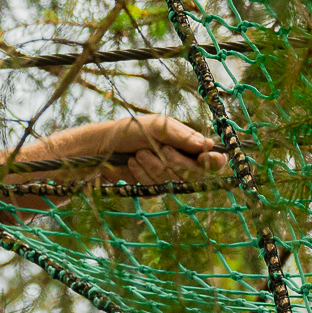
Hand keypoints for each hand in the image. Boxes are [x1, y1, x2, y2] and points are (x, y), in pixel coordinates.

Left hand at [35, 115, 227, 184]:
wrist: (97, 149)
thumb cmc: (126, 132)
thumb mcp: (155, 127)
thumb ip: (181, 136)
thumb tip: (208, 146)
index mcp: (183, 141)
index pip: (210, 156)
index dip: (214, 161)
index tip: (210, 160)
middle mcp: (178, 158)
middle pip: (195, 171)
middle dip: (176, 161)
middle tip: (159, 150)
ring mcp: (164, 174)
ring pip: (174, 179)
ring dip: (156, 166)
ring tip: (138, 155)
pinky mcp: (150, 186)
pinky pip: (157, 186)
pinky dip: (145, 175)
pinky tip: (132, 166)